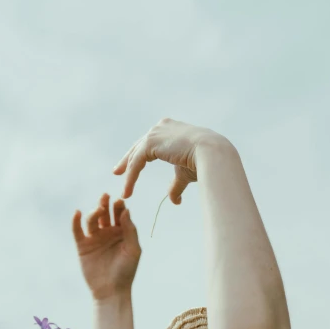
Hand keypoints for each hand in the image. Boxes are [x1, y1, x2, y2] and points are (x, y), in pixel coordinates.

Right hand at [72, 193, 140, 301]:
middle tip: (106, 196)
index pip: (120, 214)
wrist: (111, 291)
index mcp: (122, 232)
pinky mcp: (83, 246)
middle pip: (105, 214)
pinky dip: (76, 221)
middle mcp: (108, 233)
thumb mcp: (133, 250)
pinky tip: (78, 213)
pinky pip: (77, 231)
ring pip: (92, 220)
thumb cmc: (126, 271)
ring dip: (94, 212)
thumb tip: (126, 211)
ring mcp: (95, 238)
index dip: (119, 206)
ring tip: (98, 210)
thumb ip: (130, 231)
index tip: (120, 201)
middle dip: (105, 204)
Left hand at [112, 117, 227, 204]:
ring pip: (136, 156)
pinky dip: (131, 178)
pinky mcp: (151, 142)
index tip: (129, 167)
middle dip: (127, 161)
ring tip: (124, 191)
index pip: (149, 144)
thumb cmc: (203, 162)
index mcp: (170, 129)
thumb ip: (176, 185)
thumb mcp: (185, 174)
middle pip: (138, 146)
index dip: (138, 156)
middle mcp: (161, 127)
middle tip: (117, 172)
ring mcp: (155, 133)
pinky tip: (128, 191)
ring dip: (128, 175)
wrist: (211, 154)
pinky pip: (136, 162)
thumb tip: (174, 201)